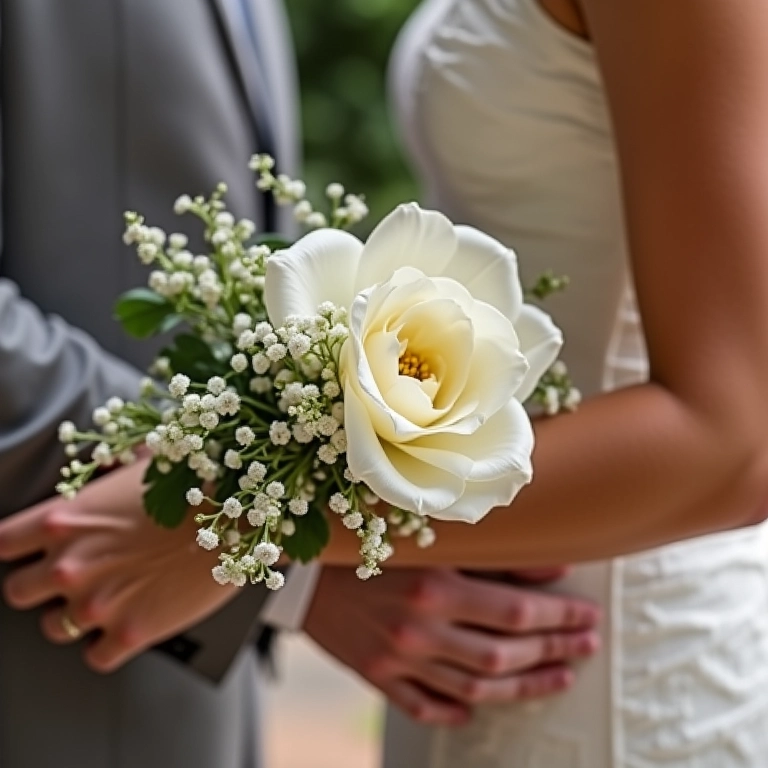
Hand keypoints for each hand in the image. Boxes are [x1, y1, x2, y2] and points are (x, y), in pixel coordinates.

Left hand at [0, 459, 236, 671]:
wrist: (242, 517)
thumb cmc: (196, 484)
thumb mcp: (144, 464)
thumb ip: (106, 470)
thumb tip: (98, 469)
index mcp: (65, 520)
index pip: (2, 545)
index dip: (18, 549)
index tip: (36, 550)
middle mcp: (70, 565)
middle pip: (16, 592)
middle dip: (42, 585)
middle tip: (78, 575)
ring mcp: (97, 604)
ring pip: (52, 628)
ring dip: (75, 615)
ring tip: (111, 596)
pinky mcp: (129, 635)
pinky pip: (94, 656)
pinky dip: (109, 643)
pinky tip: (132, 619)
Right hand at [304, 567, 599, 725]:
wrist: (301, 563)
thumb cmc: (367, 539)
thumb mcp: (430, 537)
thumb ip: (491, 555)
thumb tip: (553, 565)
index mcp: (434, 586)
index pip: (515, 612)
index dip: (559, 618)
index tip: (589, 616)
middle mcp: (419, 629)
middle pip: (503, 654)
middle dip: (555, 650)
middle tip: (588, 645)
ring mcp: (397, 660)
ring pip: (476, 688)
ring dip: (526, 686)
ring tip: (561, 677)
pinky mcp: (376, 677)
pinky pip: (426, 706)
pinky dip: (458, 709)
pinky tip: (482, 706)